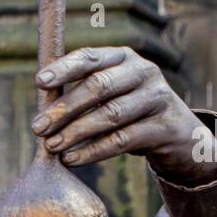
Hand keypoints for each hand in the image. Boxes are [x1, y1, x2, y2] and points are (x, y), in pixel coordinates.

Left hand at [30, 46, 216, 185]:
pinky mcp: (164, 127)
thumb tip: (42, 106)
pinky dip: (92, 151)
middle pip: (99, 86)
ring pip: (110, 114)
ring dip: (75, 132)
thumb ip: (82, 93)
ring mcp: (158, 98)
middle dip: (64, 108)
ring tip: (50, 146)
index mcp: (124, 58)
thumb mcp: (111, 95)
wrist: (179, 136)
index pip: (91, 57)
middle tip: (38, 127)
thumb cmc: (132, 112)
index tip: (40, 83)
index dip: (65, 68)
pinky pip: (122, 140)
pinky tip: (71, 159)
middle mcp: (144, 72)